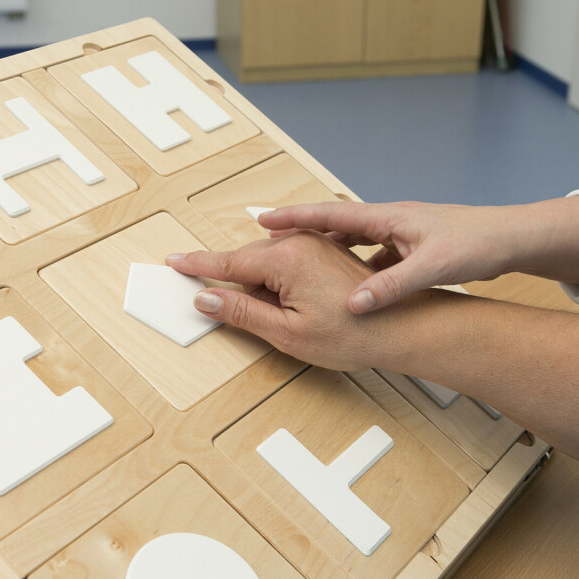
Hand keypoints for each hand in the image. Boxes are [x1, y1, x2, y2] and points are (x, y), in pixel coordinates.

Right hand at [166, 230, 438, 370]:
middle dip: (231, 278)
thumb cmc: (353, 336)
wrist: (404, 328)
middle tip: (212, 298)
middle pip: (249, 259)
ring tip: (266, 312)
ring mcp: (317, 244)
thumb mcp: (288, 333)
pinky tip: (287, 301)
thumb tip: (206, 298)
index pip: (229, 262)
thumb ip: (243, 312)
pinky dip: (278, 277)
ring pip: (270, 260)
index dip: (199, 265)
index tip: (174, 261)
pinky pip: (289, 259)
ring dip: (258, 281)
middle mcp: (301, 243)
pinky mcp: (329, 250)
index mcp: (287, 259)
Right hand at [259, 197, 578, 312]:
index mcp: (387, 218)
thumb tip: (354, 304)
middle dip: (300, 231)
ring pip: (352, 242)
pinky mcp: (412, 249)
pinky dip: (353, 268)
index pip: (330, 213)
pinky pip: (371, 257)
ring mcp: (400, 234)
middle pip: (334, 224)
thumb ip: (390, 287)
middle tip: (267, 239)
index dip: (294, 217)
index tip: (263, 220)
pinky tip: (349, 288)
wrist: (514, 238)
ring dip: (325, 250)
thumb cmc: (477, 244)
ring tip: (299, 265)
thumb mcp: (433, 268)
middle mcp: (389, 221)